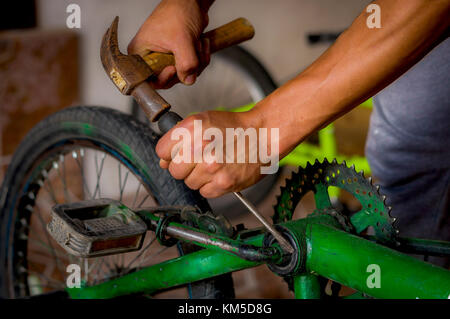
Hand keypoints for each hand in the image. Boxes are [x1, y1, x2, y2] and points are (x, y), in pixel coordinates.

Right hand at [128, 0, 211, 88]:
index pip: (148, 79)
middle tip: (192, 53)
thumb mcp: (182, 40)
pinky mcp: (179, 57)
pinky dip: (200, 58)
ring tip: (198, 44)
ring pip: (183, 75)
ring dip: (197, 61)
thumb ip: (186, 64)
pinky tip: (201, 44)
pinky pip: (192, 69)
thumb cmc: (178, 12)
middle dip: (186, 68)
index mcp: (141, 53)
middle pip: (169, 80)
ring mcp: (166, 58)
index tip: (172, 68)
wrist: (192, 2)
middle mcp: (152, 58)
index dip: (162, 78)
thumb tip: (188, 80)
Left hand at [155, 110, 275, 197]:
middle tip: (198, 160)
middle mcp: (200, 148)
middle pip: (174, 170)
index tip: (178, 154)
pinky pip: (204, 191)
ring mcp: (211, 168)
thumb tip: (164, 161)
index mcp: (192, 128)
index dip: (169, 154)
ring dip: (198, 177)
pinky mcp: (223, 184)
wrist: (264, 134)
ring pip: (189, 183)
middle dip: (184, 167)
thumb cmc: (236, 127)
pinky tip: (221, 173)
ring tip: (214, 164)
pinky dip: (211, 185)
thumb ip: (180, 138)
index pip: (161, 151)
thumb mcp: (203, 121)